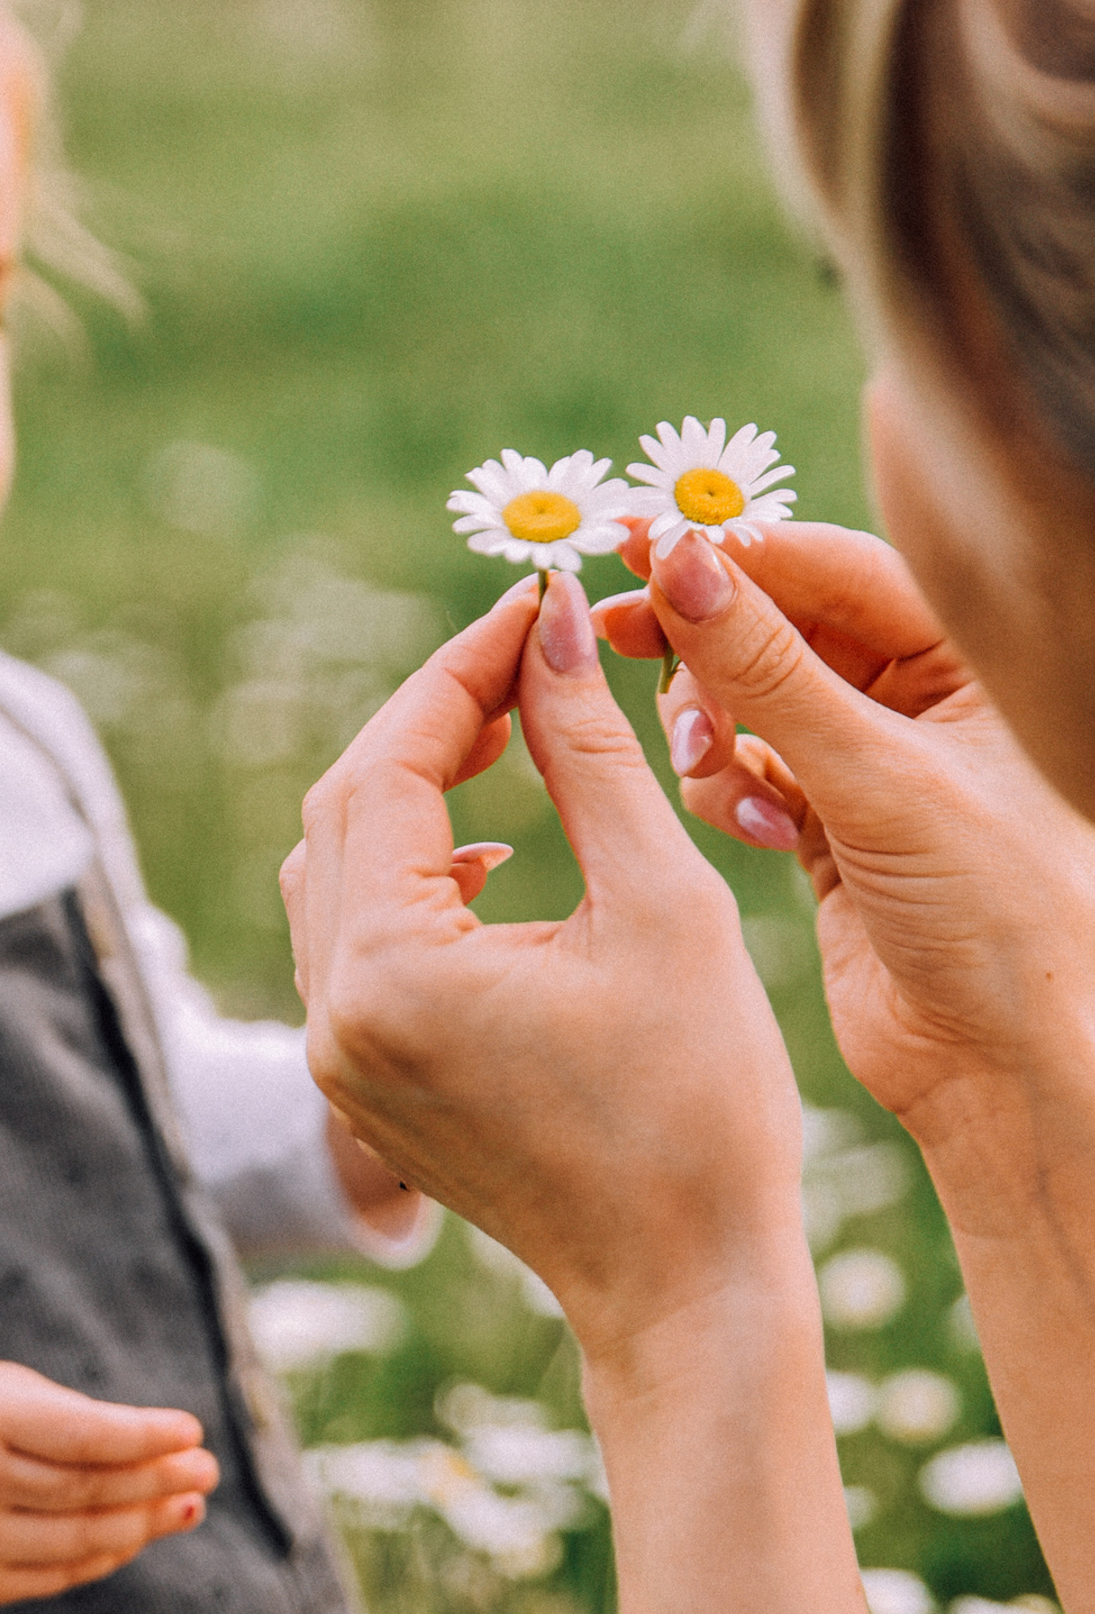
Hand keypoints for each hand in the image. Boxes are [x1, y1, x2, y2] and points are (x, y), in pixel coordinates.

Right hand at [0, 1361, 216, 1605]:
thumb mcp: (2, 1390)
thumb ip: (71, 1419)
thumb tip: (161, 1452)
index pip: (82, 1436)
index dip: (144, 1436)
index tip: (192, 1429)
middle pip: (89, 1491)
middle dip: (157, 1480)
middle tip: (206, 1469)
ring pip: (80, 1540)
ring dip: (144, 1523)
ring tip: (188, 1504)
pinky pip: (57, 1574)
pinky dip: (105, 1555)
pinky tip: (138, 1532)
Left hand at [281, 574, 803, 1365]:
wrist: (682, 1289)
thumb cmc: (699, 1109)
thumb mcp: (659, 909)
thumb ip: (586, 755)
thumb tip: (549, 629)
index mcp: (389, 971)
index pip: (388, 768)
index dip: (455, 673)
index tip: (527, 609)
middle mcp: (329, 1011)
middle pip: (344, 807)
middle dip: (428, 719)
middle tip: (521, 659)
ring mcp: (331, 1049)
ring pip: (334, 865)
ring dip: (409, 788)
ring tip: (505, 733)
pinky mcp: (355, 1072)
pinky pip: (347, 934)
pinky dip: (404, 869)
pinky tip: (483, 856)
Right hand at [595, 518, 1094, 1167]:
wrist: (998, 1069)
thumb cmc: (991, 918)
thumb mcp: (875, 777)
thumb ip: (768, 668)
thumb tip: (680, 562)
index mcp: (969, 662)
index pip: (832, 568)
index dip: (734, 554)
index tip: (638, 545)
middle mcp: (918, 698)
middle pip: (776, 625)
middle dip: (700, 640)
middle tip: (613, 632)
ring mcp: (864, 759)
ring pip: (744, 697)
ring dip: (709, 727)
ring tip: (710, 768)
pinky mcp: (820, 819)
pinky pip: (738, 768)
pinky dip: (723, 789)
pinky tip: (754, 832)